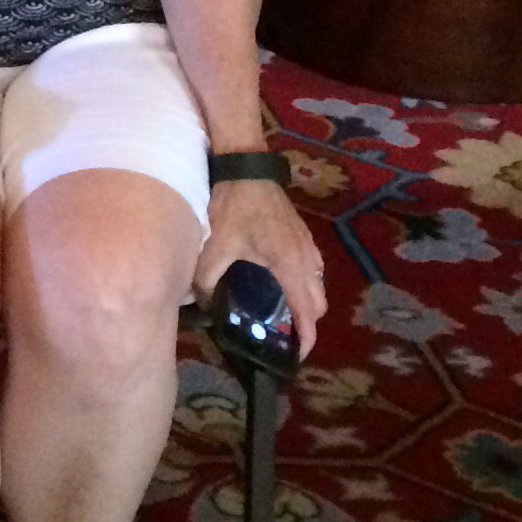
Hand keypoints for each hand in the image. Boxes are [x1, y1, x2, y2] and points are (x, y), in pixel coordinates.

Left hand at [194, 179, 327, 358]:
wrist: (245, 163)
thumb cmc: (231, 204)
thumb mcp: (214, 246)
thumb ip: (208, 282)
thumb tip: (204, 306)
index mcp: (290, 265)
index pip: (308, 313)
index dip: (305, 339)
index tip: (295, 358)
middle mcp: (306, 257)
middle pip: (317, 303)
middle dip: (305, 324)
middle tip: (281, 337)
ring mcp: (307, 243)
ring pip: (316, 284)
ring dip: (304, 302)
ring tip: (278, 314)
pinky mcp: (301, 233)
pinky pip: (310, 268)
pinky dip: (301, 283)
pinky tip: (276, 283)